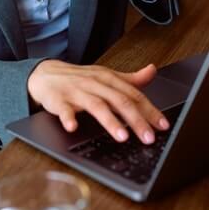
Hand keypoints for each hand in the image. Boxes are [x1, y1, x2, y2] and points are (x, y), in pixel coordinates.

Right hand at [27, 60, 169, 143]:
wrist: (46, 74)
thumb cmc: (79, 78)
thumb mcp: (106, 76)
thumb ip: (130, 79)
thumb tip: (152, 72)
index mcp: (108, 79)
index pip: (134, 95)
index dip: (150, 110)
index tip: (162, 125)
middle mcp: (95, 83)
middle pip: (119, 101)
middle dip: (136, 120)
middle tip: (148, 137)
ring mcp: (77, 91)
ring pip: (96, 105)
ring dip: (110, 121)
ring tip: (122, 136)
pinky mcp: (58, 100)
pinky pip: (64, 109)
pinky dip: (69, 118)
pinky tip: (73, 127)